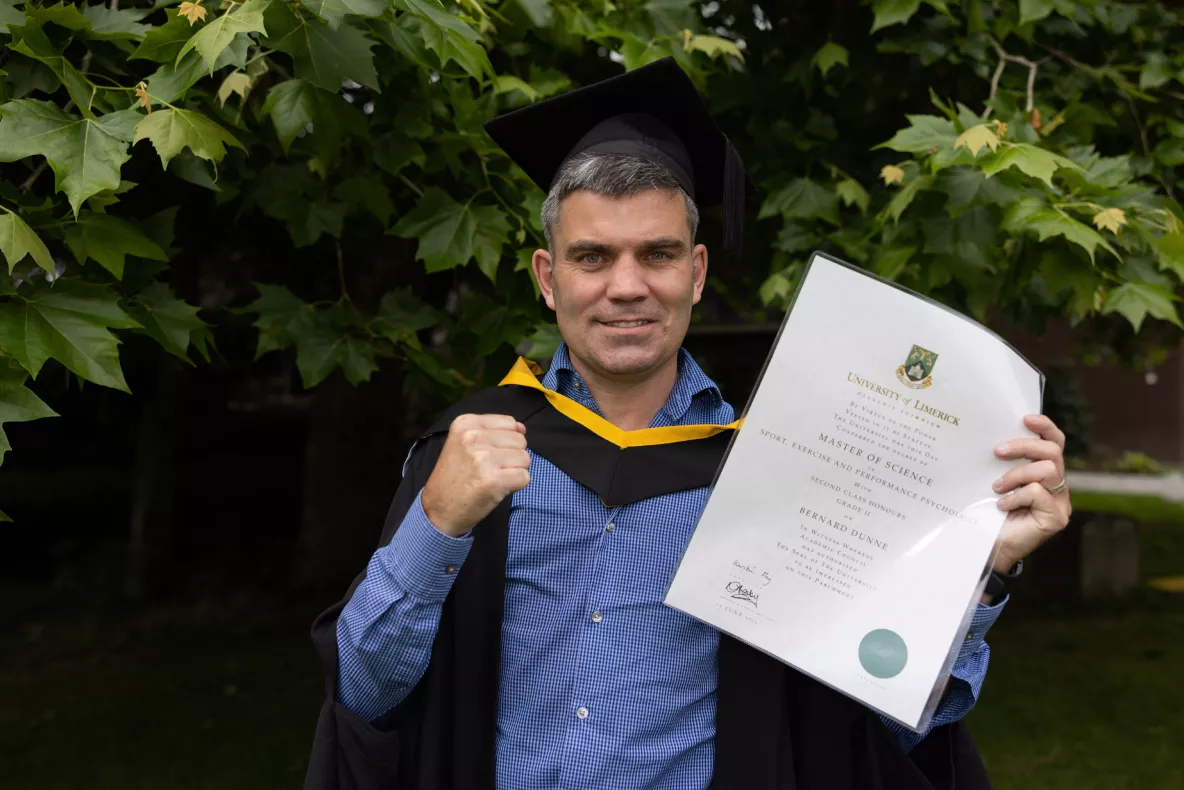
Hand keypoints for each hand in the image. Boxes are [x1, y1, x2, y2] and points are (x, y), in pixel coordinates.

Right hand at [421, 414, 530, 537]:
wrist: (438, 510)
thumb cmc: (454, 477)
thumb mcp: (464, 444)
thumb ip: (494, 432)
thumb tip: (522, 428)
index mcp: (465, 423)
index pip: (509, 423)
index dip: (506, 441)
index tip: (487, 454)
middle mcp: (473, 437)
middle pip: (520, 441)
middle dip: (512, 457)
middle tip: (490, 470)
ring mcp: (483, 458)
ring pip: (525, 458)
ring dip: (514, 471)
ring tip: (492, 478)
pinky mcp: (494, 480)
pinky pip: (525, 477)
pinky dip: (516, 486)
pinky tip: (497, 489)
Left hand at [990, 414, 1071, 571]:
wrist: (989, 548)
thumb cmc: (990, 513)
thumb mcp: (997, 482)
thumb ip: (1004, 464)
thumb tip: (993, 437)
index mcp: (1045, 472)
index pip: (1055, 442)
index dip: (1045, 427)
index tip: (1025, 418)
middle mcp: (1058, 486)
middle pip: (1052, 452)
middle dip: (1023, 446)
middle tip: (996, 451)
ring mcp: (1060, 502)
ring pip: (1046, 470)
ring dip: (1016, 475)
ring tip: (996, 487)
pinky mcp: (1057, 518)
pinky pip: (1038, 493)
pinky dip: (1016, 496)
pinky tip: (1001, 505)